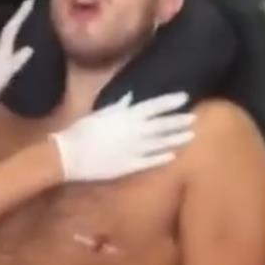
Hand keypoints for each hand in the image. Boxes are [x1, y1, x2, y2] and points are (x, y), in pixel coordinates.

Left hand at [0, 0, 34, 117]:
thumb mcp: (4, 73)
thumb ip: (17, 61)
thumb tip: (30, 48)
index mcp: (2, 51)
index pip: (12, 28)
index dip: (21, 15)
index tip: (29, 1)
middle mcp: (0, 52)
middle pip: (11, 30)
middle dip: (20, 19)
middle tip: (31, 9)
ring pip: (10, 40)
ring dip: (18, 30)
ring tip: (29, 24)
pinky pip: (10, 50)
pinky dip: (16, 44)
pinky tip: (20, 50)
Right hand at [51, 92, 195, 181]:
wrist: (69, 155)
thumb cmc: (81, 131)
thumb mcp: (100, 114)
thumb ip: (118, 107)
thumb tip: (130, 98)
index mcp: (126, 116)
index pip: (154, 106)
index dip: (170, 102)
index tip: (184, 98)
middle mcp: (134, 132)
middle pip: (162, 125)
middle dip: (179, 121)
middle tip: (194, 119)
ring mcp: (133, 150)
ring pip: (160, 143)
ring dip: (175, 139)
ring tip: (190, 136)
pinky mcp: (129, 166)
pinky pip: (149, 161)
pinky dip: (161, 158)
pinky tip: (173, 156)